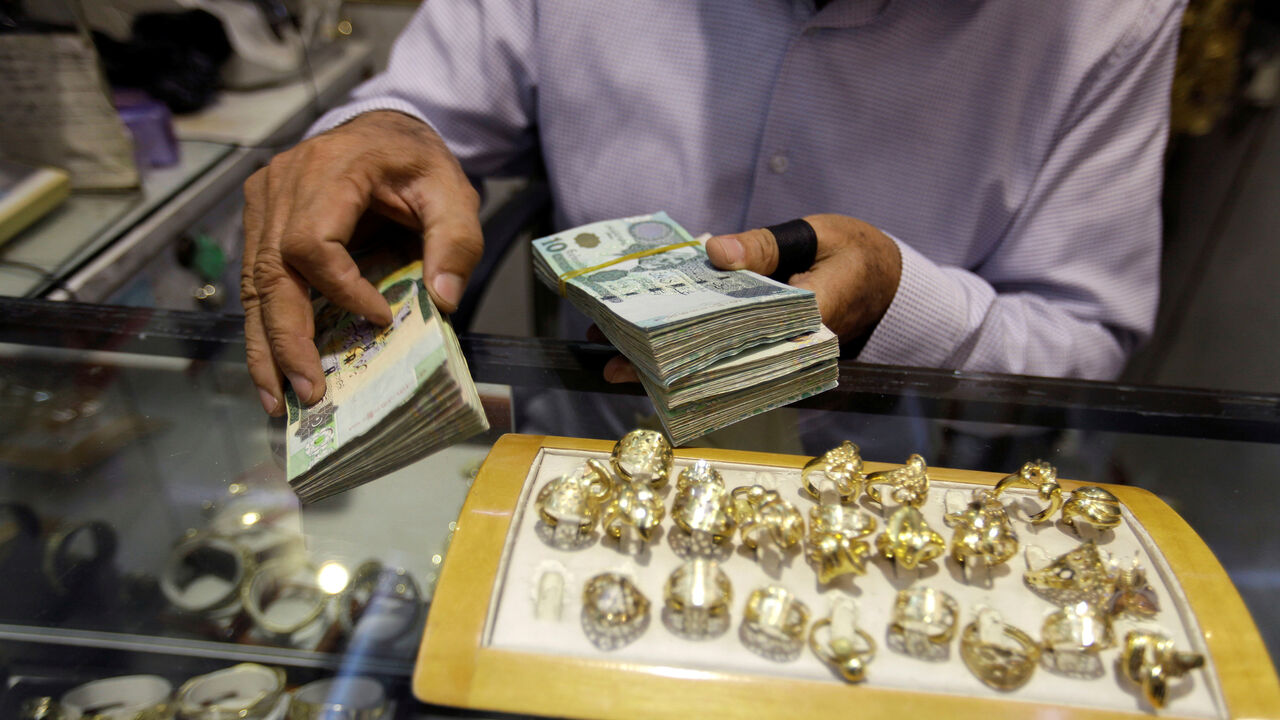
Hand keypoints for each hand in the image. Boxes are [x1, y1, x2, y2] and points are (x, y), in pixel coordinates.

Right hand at [241, 111, 482, 414]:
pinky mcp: (260, 222)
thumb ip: (455, 242)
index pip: (314, 241)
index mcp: (330, 169)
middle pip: (271, 272)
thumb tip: (442, 301)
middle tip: (308, 391)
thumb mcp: (452, 192)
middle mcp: (283, 184)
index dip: (341, 288)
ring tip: (280, 398)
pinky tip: (273, 369)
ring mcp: (264, 202)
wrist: (385, 130)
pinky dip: (266, 328)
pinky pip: (256, 281)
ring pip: (254, 285)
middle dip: (288, 338)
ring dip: (266, 346)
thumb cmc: (417, 162)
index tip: (381, 317)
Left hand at [601, 214, 900, 382]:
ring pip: (718, 366)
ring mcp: (781, 355)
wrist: (890, 281)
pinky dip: (690, 348)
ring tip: (614, 355)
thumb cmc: (855, 253)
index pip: (749, 345)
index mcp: (810, 323)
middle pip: (722, 366)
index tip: (653, 354)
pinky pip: (727, 354)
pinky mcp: (771, 350)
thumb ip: (765, 245)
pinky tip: (648, 343)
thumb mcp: (816, 236)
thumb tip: (714, 250)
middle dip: (667, 366)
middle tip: (614, 364)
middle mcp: (792, 351)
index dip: (696, 352)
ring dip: (669, 361)